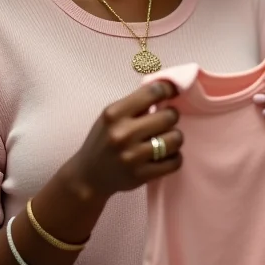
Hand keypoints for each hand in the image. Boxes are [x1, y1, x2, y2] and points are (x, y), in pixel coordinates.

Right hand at [65, 80, 182, 201]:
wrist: (88, 176)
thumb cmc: (103, 140)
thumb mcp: (111, 115)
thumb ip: (136, 103)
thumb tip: (167, 89)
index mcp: (114, 113)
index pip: (153, 93)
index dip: (168, 89)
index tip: (172, 92)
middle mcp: (123, 133)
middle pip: (169, 116)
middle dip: (171, 116)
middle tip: (166, 120)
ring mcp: (132, 156)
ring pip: (175, 139)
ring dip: (174, 137)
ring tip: (166, 138)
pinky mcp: (141, 175)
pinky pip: (175, 162)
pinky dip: (175, 157)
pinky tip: (166, 155)